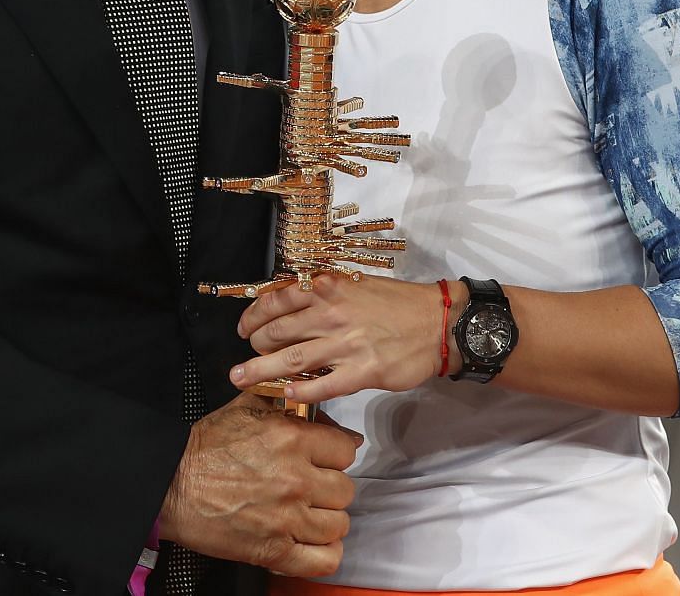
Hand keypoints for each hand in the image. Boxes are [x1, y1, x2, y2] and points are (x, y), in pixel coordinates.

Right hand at [159, 392, 358, 576]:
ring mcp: (287, 518)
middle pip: (345, 489)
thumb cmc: (204, 449)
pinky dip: (324, 553)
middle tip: (310, 488)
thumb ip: (287, 404)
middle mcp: (295, 478)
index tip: (323, 460)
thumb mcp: (245, 408)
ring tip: (307, 514)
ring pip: (339, 524)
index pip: (346, 450)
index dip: (334, 454)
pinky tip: (311, 542)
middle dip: (329, 488)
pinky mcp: (275, 550)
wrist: (170, 485)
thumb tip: (327, 420)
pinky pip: (326, 559)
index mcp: (291, 439)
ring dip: (325, 520)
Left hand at [233, 273, 441, 404]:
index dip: (253, 316)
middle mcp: (331, 314)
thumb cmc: (397, 303)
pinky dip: (302, 390)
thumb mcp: (355, 284)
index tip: (243, 328)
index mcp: (328, 288)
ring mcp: (345, 344)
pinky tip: (286, 394)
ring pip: (292, 359)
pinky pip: (323, 384)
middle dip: (254, 345)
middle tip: (246, 355)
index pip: (276, 301)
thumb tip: (289, 304)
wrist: (437, 322)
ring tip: (241, 378)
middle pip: (277, 332)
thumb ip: (323, 294)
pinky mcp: (362, 371)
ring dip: (261, 370)